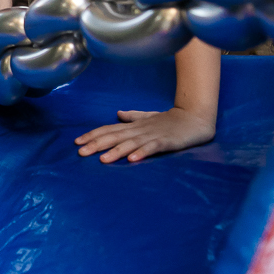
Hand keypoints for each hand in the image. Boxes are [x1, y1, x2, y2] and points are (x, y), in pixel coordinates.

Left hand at [74, 107, 215, 162]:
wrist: (195, 118)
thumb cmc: (170, 120)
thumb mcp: (149, 118)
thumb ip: (133, 117)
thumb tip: (118, 114)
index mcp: (134, 126)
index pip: (109, 129)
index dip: (93, 135)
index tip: (77, 142)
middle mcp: (140, 130)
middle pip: (115, 136)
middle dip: (97, 144)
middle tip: (80, 152)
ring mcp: (153, 135)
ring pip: (131, 143)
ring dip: (116, 151)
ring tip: (103, 160)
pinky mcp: (167, 142)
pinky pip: (153, 148)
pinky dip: (142, 153)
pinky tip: (132, 159)